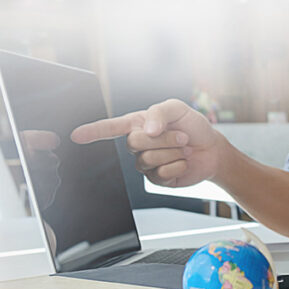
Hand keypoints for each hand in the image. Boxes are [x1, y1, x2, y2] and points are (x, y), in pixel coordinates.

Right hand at [70, 98, 222, 186]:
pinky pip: (160, 174)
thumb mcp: (178, 109)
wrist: (212, 150)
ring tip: (184, 149)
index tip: (75, 135)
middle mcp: (138, 144)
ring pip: (148, 159)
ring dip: (172, 152)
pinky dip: (177, 167)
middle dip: (163, 139)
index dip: (92, 131)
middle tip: (182, 138)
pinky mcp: (157, 179)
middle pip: (134, 143)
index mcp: (137, 124)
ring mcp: (146, 163)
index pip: (109, 128)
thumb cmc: (193, 127)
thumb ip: (159, 112)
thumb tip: (145, 129)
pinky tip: (183, 163)